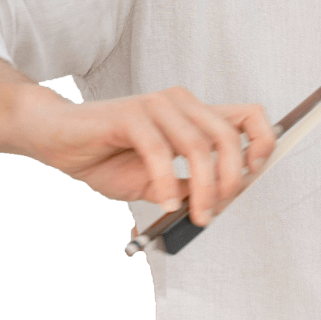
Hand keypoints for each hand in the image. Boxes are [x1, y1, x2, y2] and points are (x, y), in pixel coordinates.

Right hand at [25, 86, 274, 227]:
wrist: (56, 139)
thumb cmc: (106, 157)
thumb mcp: (157, 182)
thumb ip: (189, 186)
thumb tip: (220, 202)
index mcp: (194, 114)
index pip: (248, 115)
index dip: (264, 140)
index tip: (255, 173)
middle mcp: (182, 104)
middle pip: (229, 136)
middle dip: (231, 179)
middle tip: (215, 211)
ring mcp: (157, 105)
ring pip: (199, 146)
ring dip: (204, 188)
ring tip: (194, 215)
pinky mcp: (131, 114)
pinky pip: (160, 151)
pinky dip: (167, 182)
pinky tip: (166, 203)